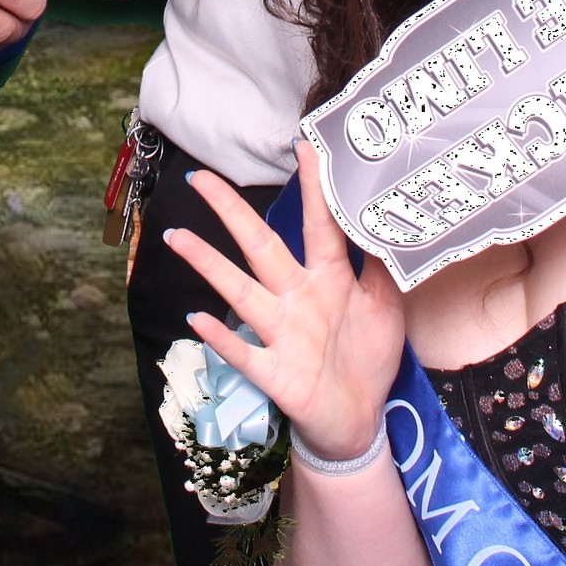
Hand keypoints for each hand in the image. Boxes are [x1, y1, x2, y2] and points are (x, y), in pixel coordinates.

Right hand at [162, 142, 407, 464]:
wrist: (359, 419)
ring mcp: (282, 333)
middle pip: (261, 246)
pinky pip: (244, 353)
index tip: (304, 147)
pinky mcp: (276, 372)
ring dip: (209, 265)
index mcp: (329, 279)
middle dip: (232, 212)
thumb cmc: (367, 358)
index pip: (319, 225)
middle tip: (201, 179)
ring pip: (241, 292)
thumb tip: (387, 221)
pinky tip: (196, 319)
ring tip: (178, 238)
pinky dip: (221, 338)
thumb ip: (382, 267)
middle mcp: (298, 298)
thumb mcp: (387, 307)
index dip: (314, 188)